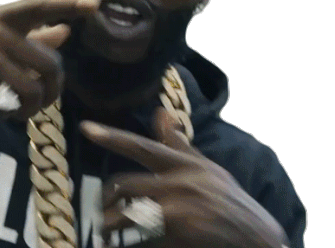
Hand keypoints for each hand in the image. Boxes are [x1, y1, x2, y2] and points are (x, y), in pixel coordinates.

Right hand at [0, 0, 99, 121]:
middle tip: (48, 98)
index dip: (69, 4)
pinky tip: (6, 113)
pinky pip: (12, 104)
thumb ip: (31, 33)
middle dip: (56, 87)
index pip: (40, 6)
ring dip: (36, 106)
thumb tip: (65, 32)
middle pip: (49, 63)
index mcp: (0, 16)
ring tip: (24, 109)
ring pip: (34, 88)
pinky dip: (16, 114)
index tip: (96, 3)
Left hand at [80, 108, 287, 247]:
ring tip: (105, 235)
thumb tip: (160, 112)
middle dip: (105, 200)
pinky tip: (123, 247)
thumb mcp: (207, 168)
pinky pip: (143, 241)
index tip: (85, 128)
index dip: (112, 137)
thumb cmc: (229, 202)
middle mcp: (180, 183)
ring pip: (128, 215)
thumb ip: (178, 143)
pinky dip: (128, 246)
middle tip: (99, 213)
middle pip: (125, 184)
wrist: (260, 241)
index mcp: (184, 164)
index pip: (142, 146)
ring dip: (111, 227)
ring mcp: (181, 212)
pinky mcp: (182, 237)